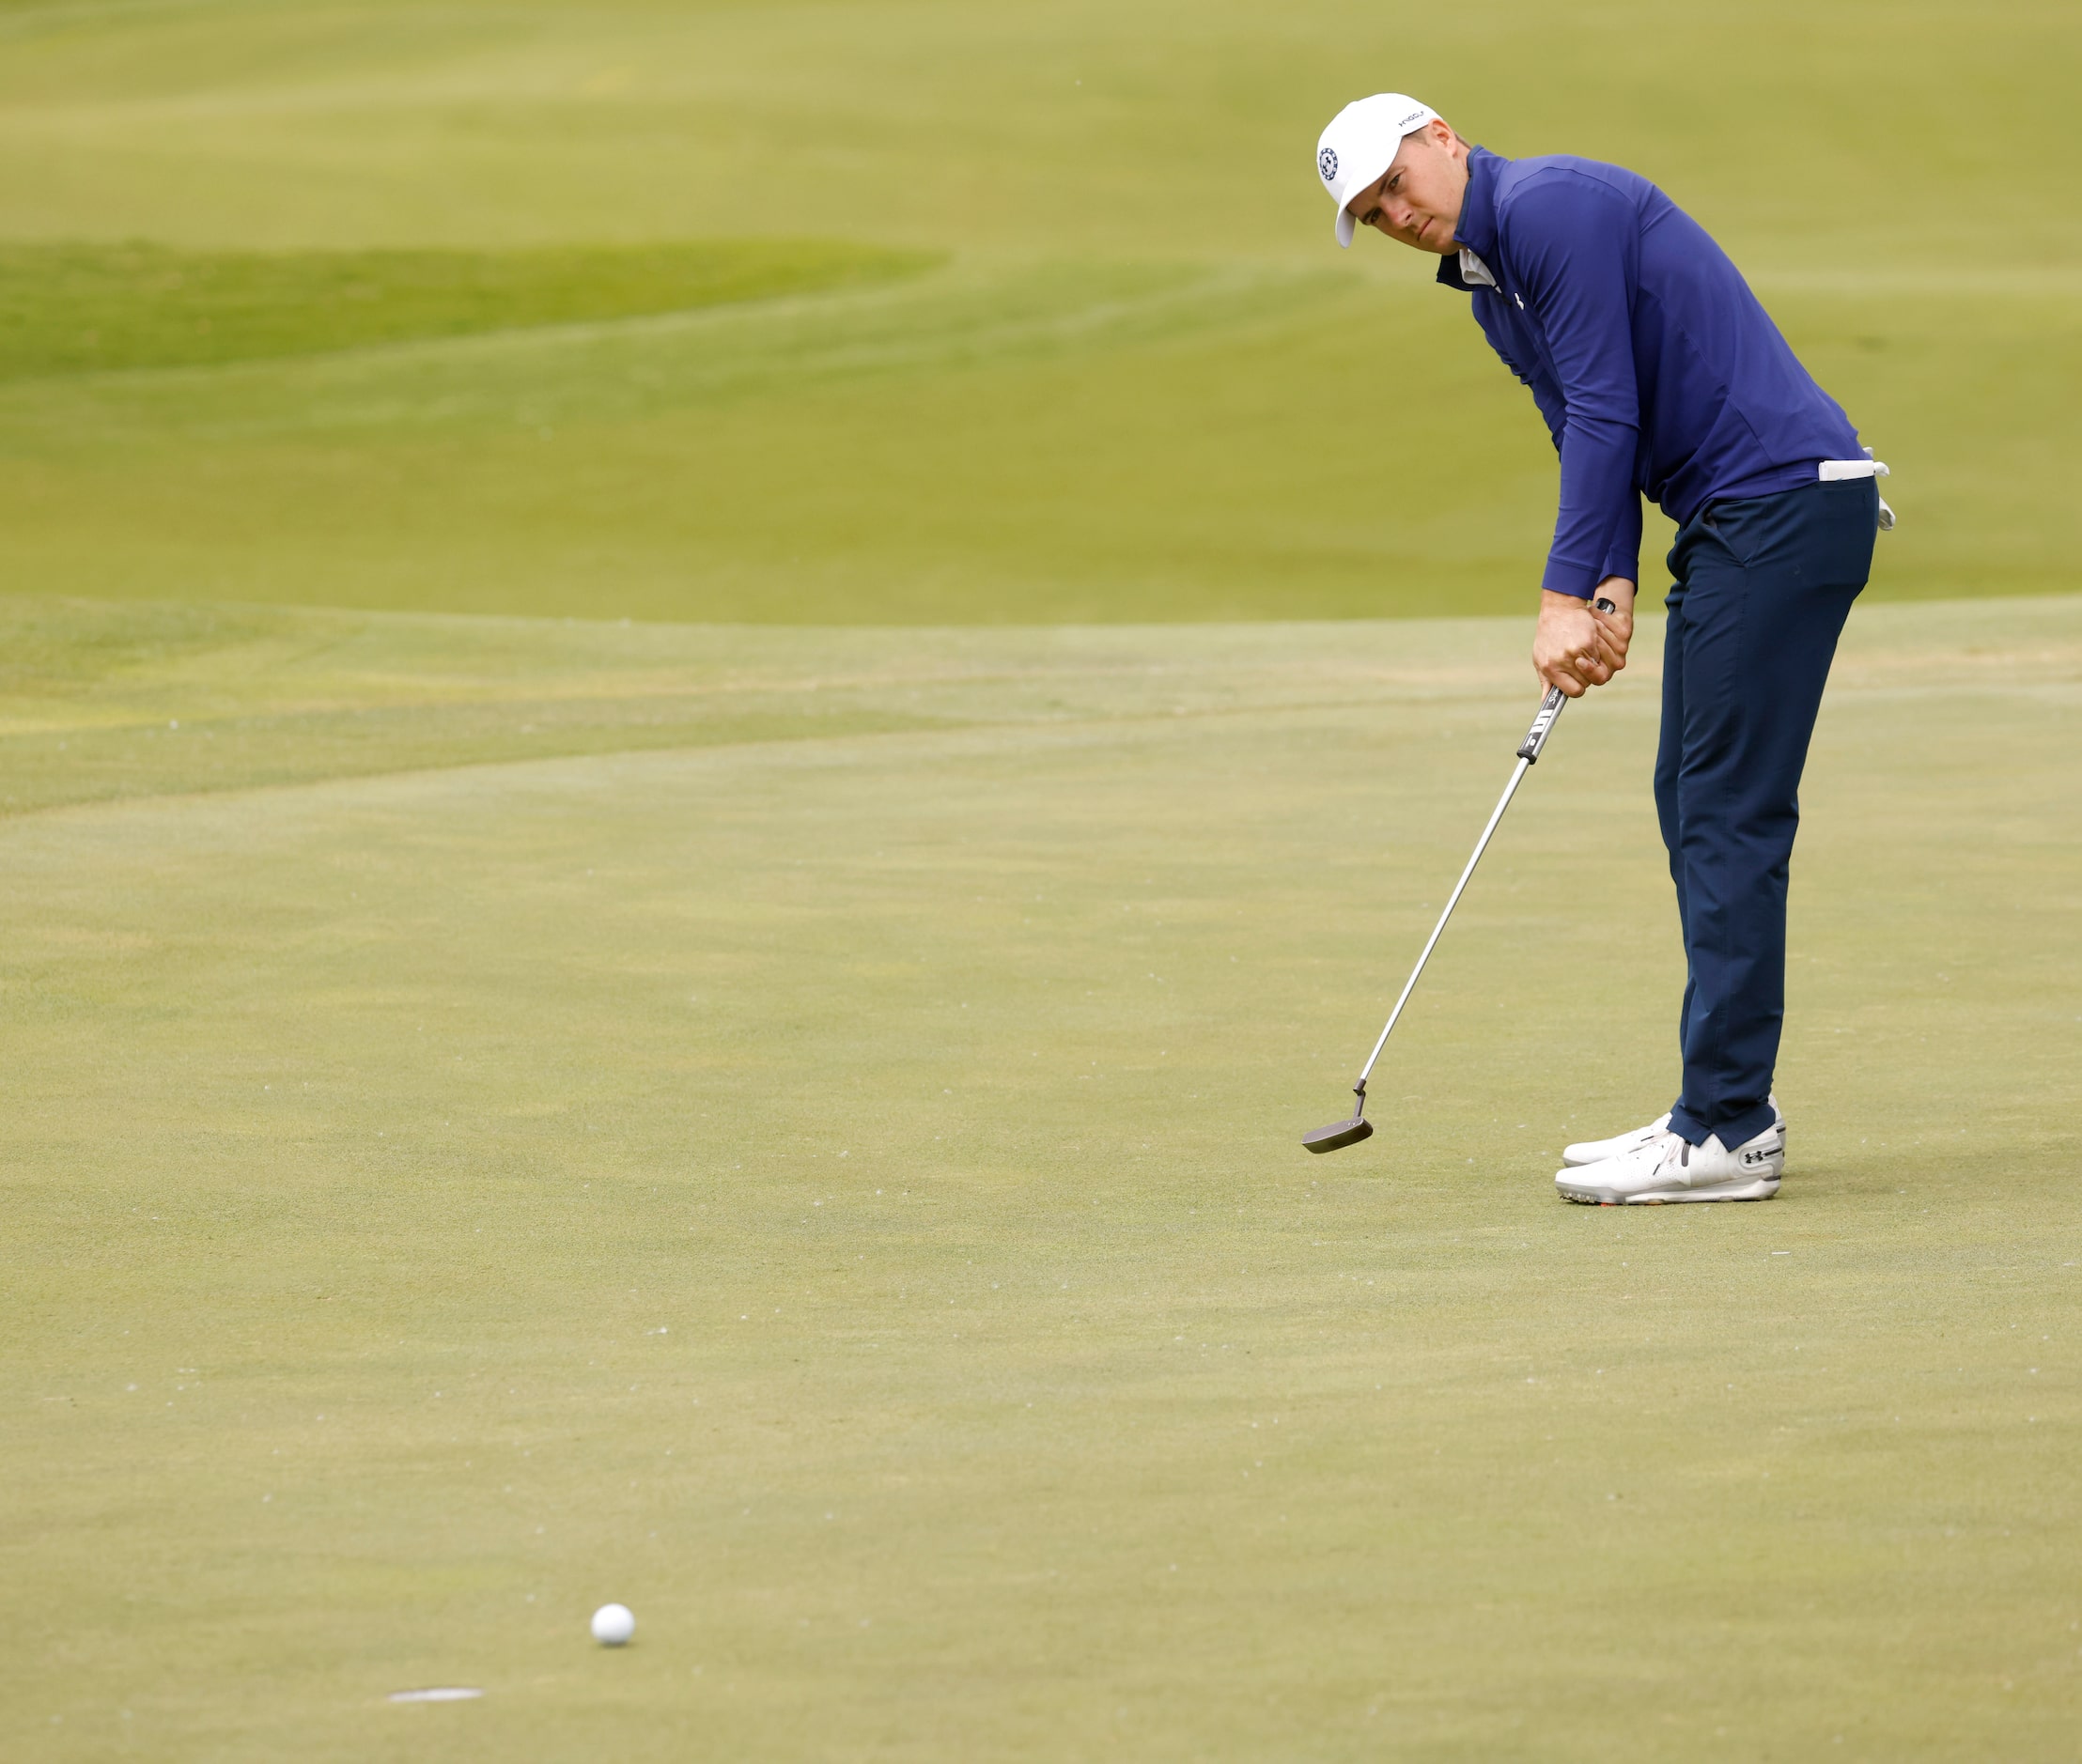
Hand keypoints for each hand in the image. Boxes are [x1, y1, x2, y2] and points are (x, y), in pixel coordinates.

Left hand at [1533, 577, 1634, 696]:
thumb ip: (1547, 681)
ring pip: (1598, 670)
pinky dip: (1600, 652)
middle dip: (1588, 675)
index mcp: (1550, 668)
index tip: (1579, 682)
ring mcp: (1576, 652)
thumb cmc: (1549, 636)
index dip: (1579, 688)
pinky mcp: (1589, 642)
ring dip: (1597, 663)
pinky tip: (1592, 643)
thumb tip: (1546, 701)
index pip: (1574, 691)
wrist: (1559, 610)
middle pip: (1588, 682)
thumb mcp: (1541, 658)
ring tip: (1588, 653)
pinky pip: (1601, 656)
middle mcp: (1562, 661)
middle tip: (1583, 662)